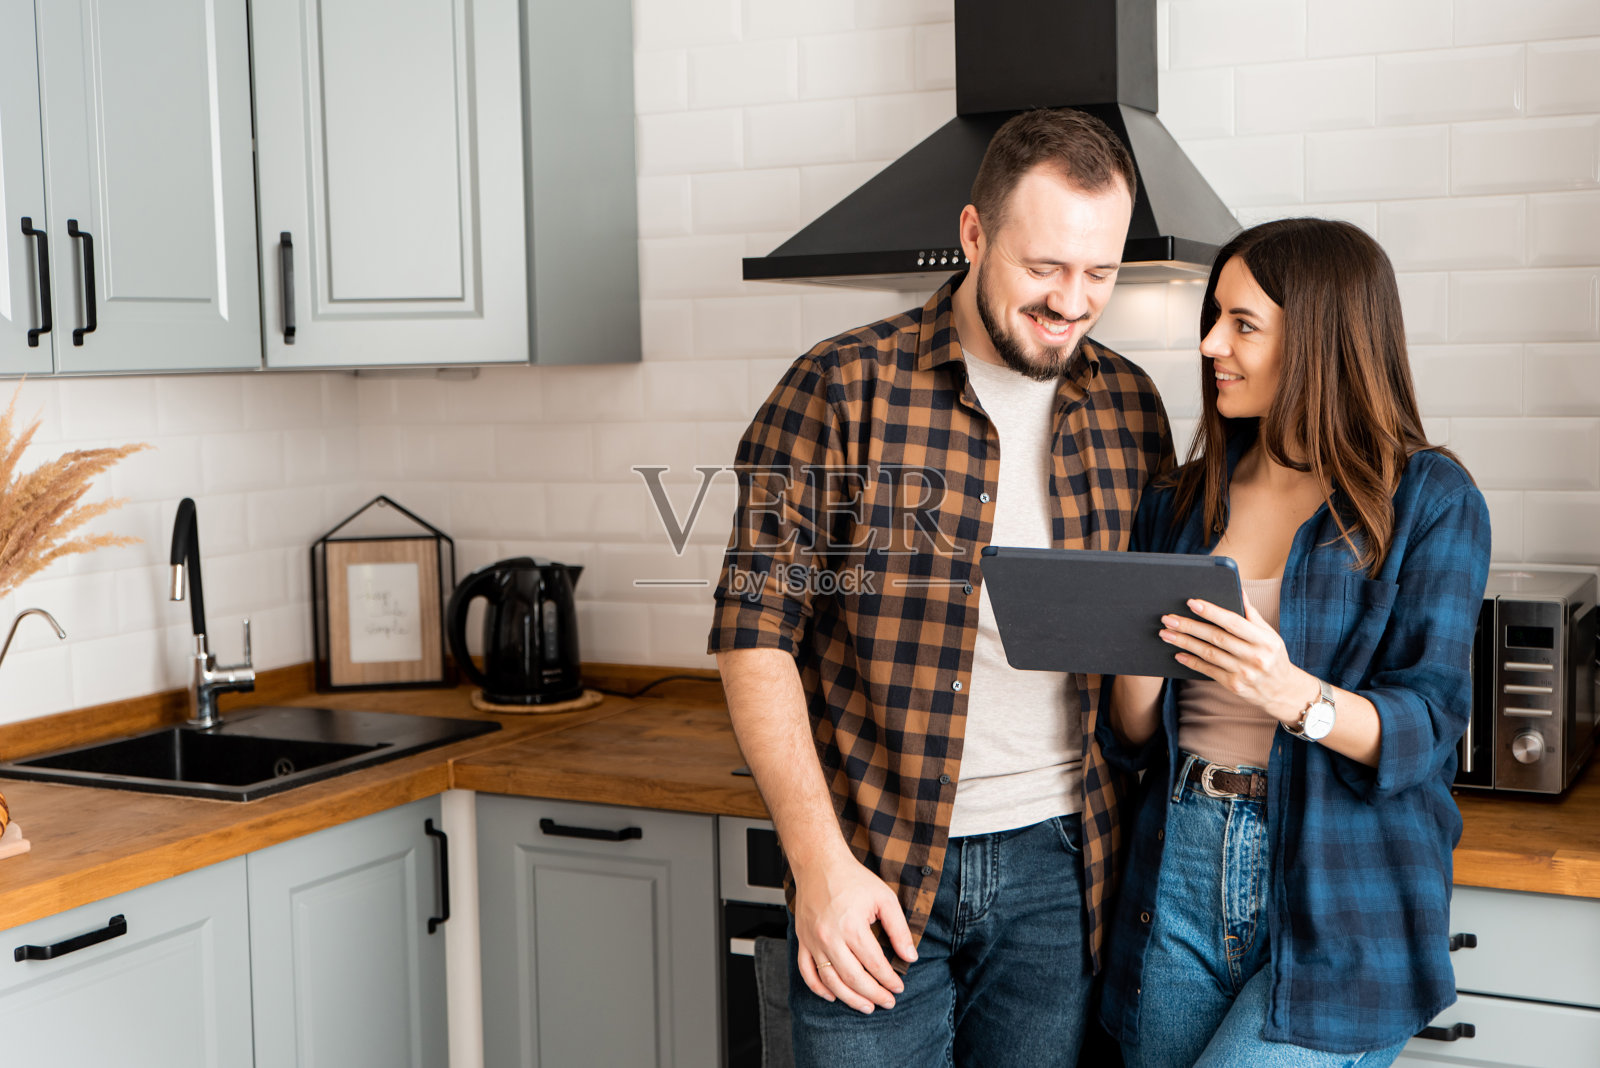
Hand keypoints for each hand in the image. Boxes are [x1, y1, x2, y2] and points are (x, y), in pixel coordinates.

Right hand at [791, 851, 917, 1012]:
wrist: (819, 864)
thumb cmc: (853, 879)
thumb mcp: (885, 898)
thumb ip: (899, 930)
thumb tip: (910, 957)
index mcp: (852, 927)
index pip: (875, 964)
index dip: (889, 980)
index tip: (899, 987)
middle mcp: (830, 937)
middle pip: (854, 978)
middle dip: (874, 995)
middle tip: (888, 1002)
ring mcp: (813, 941)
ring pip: (831, 981)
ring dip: (849, 999)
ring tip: (866, 1007)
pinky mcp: (803, 940)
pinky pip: (807, 972)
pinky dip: (818, 988)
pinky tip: (832, 996)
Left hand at [1159, 594, 1316, 723]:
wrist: (1283, 691)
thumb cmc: (1273, 657)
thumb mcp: (1270, 635)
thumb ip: (1252, 615)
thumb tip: (1238, 590)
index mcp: (1264, 640)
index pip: (1233, 622)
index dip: (1211, 612)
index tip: (1191, 602)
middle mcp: (1254, 656)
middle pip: (1216, 638)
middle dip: (1189, 626)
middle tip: (1168, 618)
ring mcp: (1243, 673)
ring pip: (1208, 654)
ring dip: (1184, 643)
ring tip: (1166, 633)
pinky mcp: (1234, 686)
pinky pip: (1208, 671)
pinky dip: (1191, 662)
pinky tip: (1178, 654)